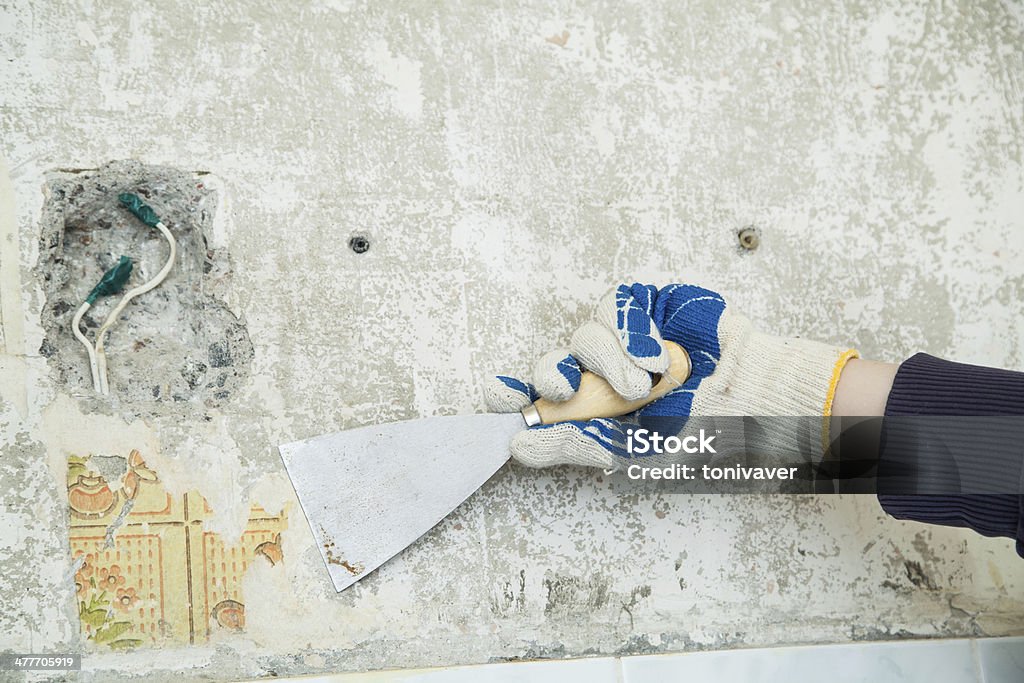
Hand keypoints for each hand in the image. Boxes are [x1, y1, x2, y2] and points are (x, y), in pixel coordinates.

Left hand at [485, 283, 857, 469]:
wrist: (753, 402)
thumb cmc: (698, 431)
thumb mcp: (632, 450)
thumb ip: (574, 444)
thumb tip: (517, 445)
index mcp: (595, 403)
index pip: (541, 392)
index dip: (513, 390)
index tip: (494, 396)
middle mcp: (603, 366)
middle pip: (556, 358)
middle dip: (554, 374)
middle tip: (565, 391)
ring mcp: (625, 332)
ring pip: (586, 330)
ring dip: (610, 360)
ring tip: (644, 385)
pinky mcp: (649, 303)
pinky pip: (619, 303)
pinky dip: (630, 329)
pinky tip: (654, 354)